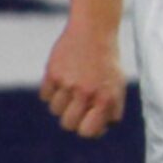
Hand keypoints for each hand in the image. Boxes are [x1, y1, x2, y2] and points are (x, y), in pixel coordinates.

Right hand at [41, 22, 126, 136]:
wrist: (94, 31)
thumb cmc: (107, 62)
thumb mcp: (118, 85)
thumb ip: (111, 109)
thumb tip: (101, 130)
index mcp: (105, 98)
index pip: (88, 131)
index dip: (88, 129)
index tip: (89, 120)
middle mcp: (86, 92)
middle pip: (68, 124)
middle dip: (72, 119)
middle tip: (78, 106)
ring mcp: (67, 83)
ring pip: (55, 111)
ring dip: (62, 104)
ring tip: (72, 88)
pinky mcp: (52, 73)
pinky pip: (44, 96)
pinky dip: (51, 92)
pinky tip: (61, 80)